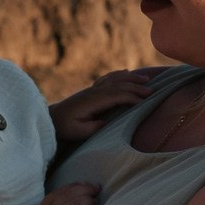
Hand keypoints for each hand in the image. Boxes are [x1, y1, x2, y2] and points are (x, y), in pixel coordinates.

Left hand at [49, 68, 164, 144]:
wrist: (52, 118)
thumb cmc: (65, 127)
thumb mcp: (78, 132)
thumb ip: (92, 128)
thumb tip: (106, 122)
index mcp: (93, 101)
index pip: (116, 96)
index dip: (131, 97)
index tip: (144, 101)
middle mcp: (94, 92)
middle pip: (119, 85)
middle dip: (137, 86)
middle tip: (153, 90)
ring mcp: (93, 89)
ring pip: (115, 79)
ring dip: (131, 78)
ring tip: (146, 78)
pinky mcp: (91, 89)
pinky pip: (108, 78)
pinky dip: (118, 74)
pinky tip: (126, 72)